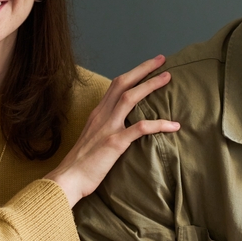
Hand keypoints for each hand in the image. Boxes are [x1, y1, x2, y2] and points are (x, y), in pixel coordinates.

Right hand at [46, 55, 179, 206]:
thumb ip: (105, 129)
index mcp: (97, 114)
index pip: (115, 86)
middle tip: (162, 60)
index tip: (148, 66)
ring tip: (168, 78)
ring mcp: (108, 128)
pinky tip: (174, 125)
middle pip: (123, 84)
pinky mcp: (114, 143)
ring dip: (150, 86)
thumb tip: (122, 127)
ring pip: (130, 98)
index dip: (133, 74)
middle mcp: (102, 116)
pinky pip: (140, 128)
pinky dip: (159, 124)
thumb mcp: (92, 139)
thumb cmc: (80, 165)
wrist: (68, 180)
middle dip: (143, 69)